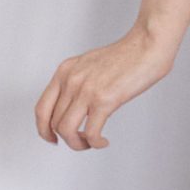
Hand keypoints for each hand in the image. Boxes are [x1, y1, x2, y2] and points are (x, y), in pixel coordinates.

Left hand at [34, 26, 174, 150]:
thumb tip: (77, 105)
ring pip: (67, 131)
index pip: (42, 107)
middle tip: (81, 142)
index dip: (43, 128)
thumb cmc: (127, 55)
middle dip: (67, 139)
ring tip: (91, 143)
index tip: (52, 138)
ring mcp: (86, 90)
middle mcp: (71, 80)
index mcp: (65, 71)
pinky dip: (95, 143)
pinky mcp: (104, 100)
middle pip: (54, 123)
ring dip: (78, 144)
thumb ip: (79, 81)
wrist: (147, 45)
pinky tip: (103, 141)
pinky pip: (90, 133)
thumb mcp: (91, 64)